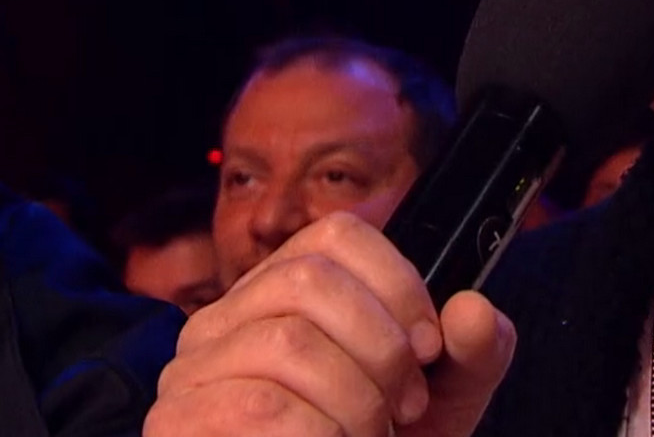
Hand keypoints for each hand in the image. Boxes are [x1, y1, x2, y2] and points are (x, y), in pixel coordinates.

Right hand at [144, 212, 515, 436]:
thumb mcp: (432, 412)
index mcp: (276, 299)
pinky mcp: (178, 425)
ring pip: (289, 342)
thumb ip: (466, 361)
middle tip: (405, 410)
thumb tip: (475, 311)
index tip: (430, 347)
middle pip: (310, 279)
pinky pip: (264, 408)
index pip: (334, 237)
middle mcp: (221, 324)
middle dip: (382, 348)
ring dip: (355, 404)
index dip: (397, 282)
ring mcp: (189, 375)